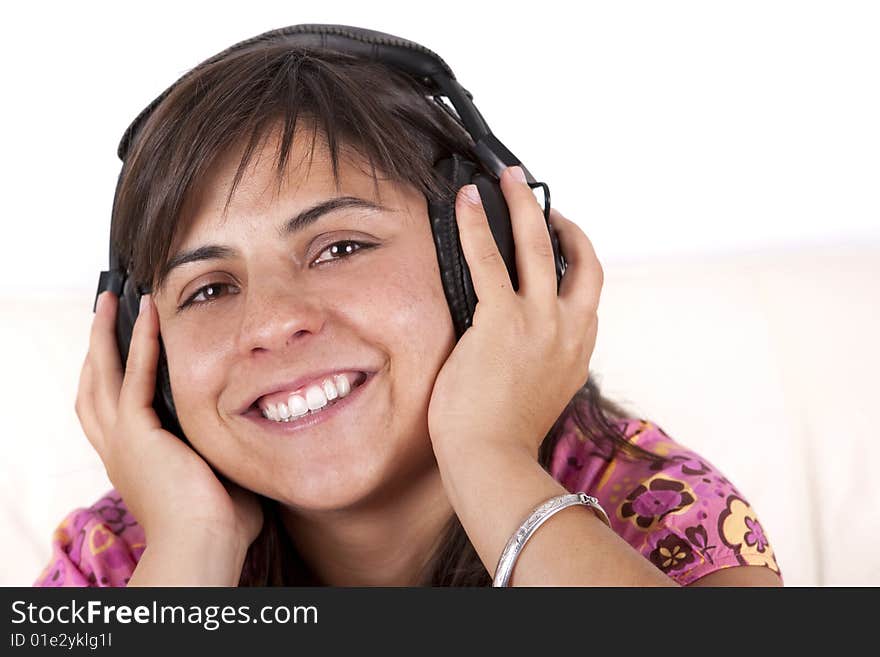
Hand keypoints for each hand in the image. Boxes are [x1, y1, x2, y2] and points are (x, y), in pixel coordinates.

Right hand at [76, 291, 262, 556]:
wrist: (205, 547)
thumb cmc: (220, 527)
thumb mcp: (219, 477)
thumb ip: (226, 451)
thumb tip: (259, 431)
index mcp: (134, 461)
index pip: (110, 410)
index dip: (110, 376)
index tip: (117, 348)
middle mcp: (118, 449)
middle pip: (92, 386)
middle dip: (96, 347)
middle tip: (102, 312)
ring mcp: (123, 441)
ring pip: (102, 375)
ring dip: (105, 334)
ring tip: (110, 301)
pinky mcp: (136, 433)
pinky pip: (133, 376)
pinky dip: (138, 342)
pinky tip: (146, 314)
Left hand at [427, 166, 602, 458]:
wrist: (492, 462)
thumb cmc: (504, 437)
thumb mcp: (538, 393)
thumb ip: (539, 360)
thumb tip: (515, 340)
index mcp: (579, 350)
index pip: (587, 292)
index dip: (578, 258)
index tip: (562, 241)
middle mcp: (570, 330)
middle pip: (582, 260)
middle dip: (564, 222)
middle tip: (544, 198)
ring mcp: (540, 323)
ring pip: (540, 246)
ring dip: (525, 205)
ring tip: (510, 178)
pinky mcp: (503, 320)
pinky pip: (489, 258)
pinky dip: (476, 225)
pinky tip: (465, 202)